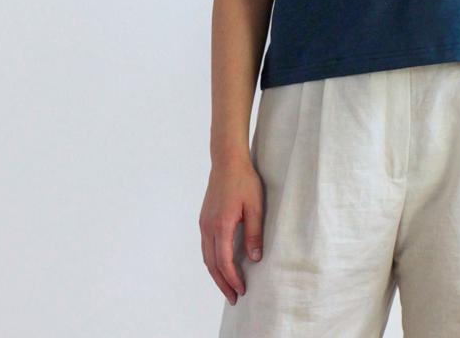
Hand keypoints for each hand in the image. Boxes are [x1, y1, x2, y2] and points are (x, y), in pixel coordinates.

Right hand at [199, 157, 264, 304]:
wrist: (227, 160)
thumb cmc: (243, 180)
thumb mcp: (255, 206)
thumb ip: (254, 232)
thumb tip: (255, 257)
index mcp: (221, 225)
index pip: (224, 262)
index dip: (232, 279)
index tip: (242, 290)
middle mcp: (208, 227)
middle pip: (212, 264)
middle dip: (222, 283)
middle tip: (234, 298)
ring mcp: (204, 223)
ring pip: (206, 256)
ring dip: (216, 274)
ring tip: (227, 286)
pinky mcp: (204, 218)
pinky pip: (206, 246)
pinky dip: (212, 260)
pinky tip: (221, 263)